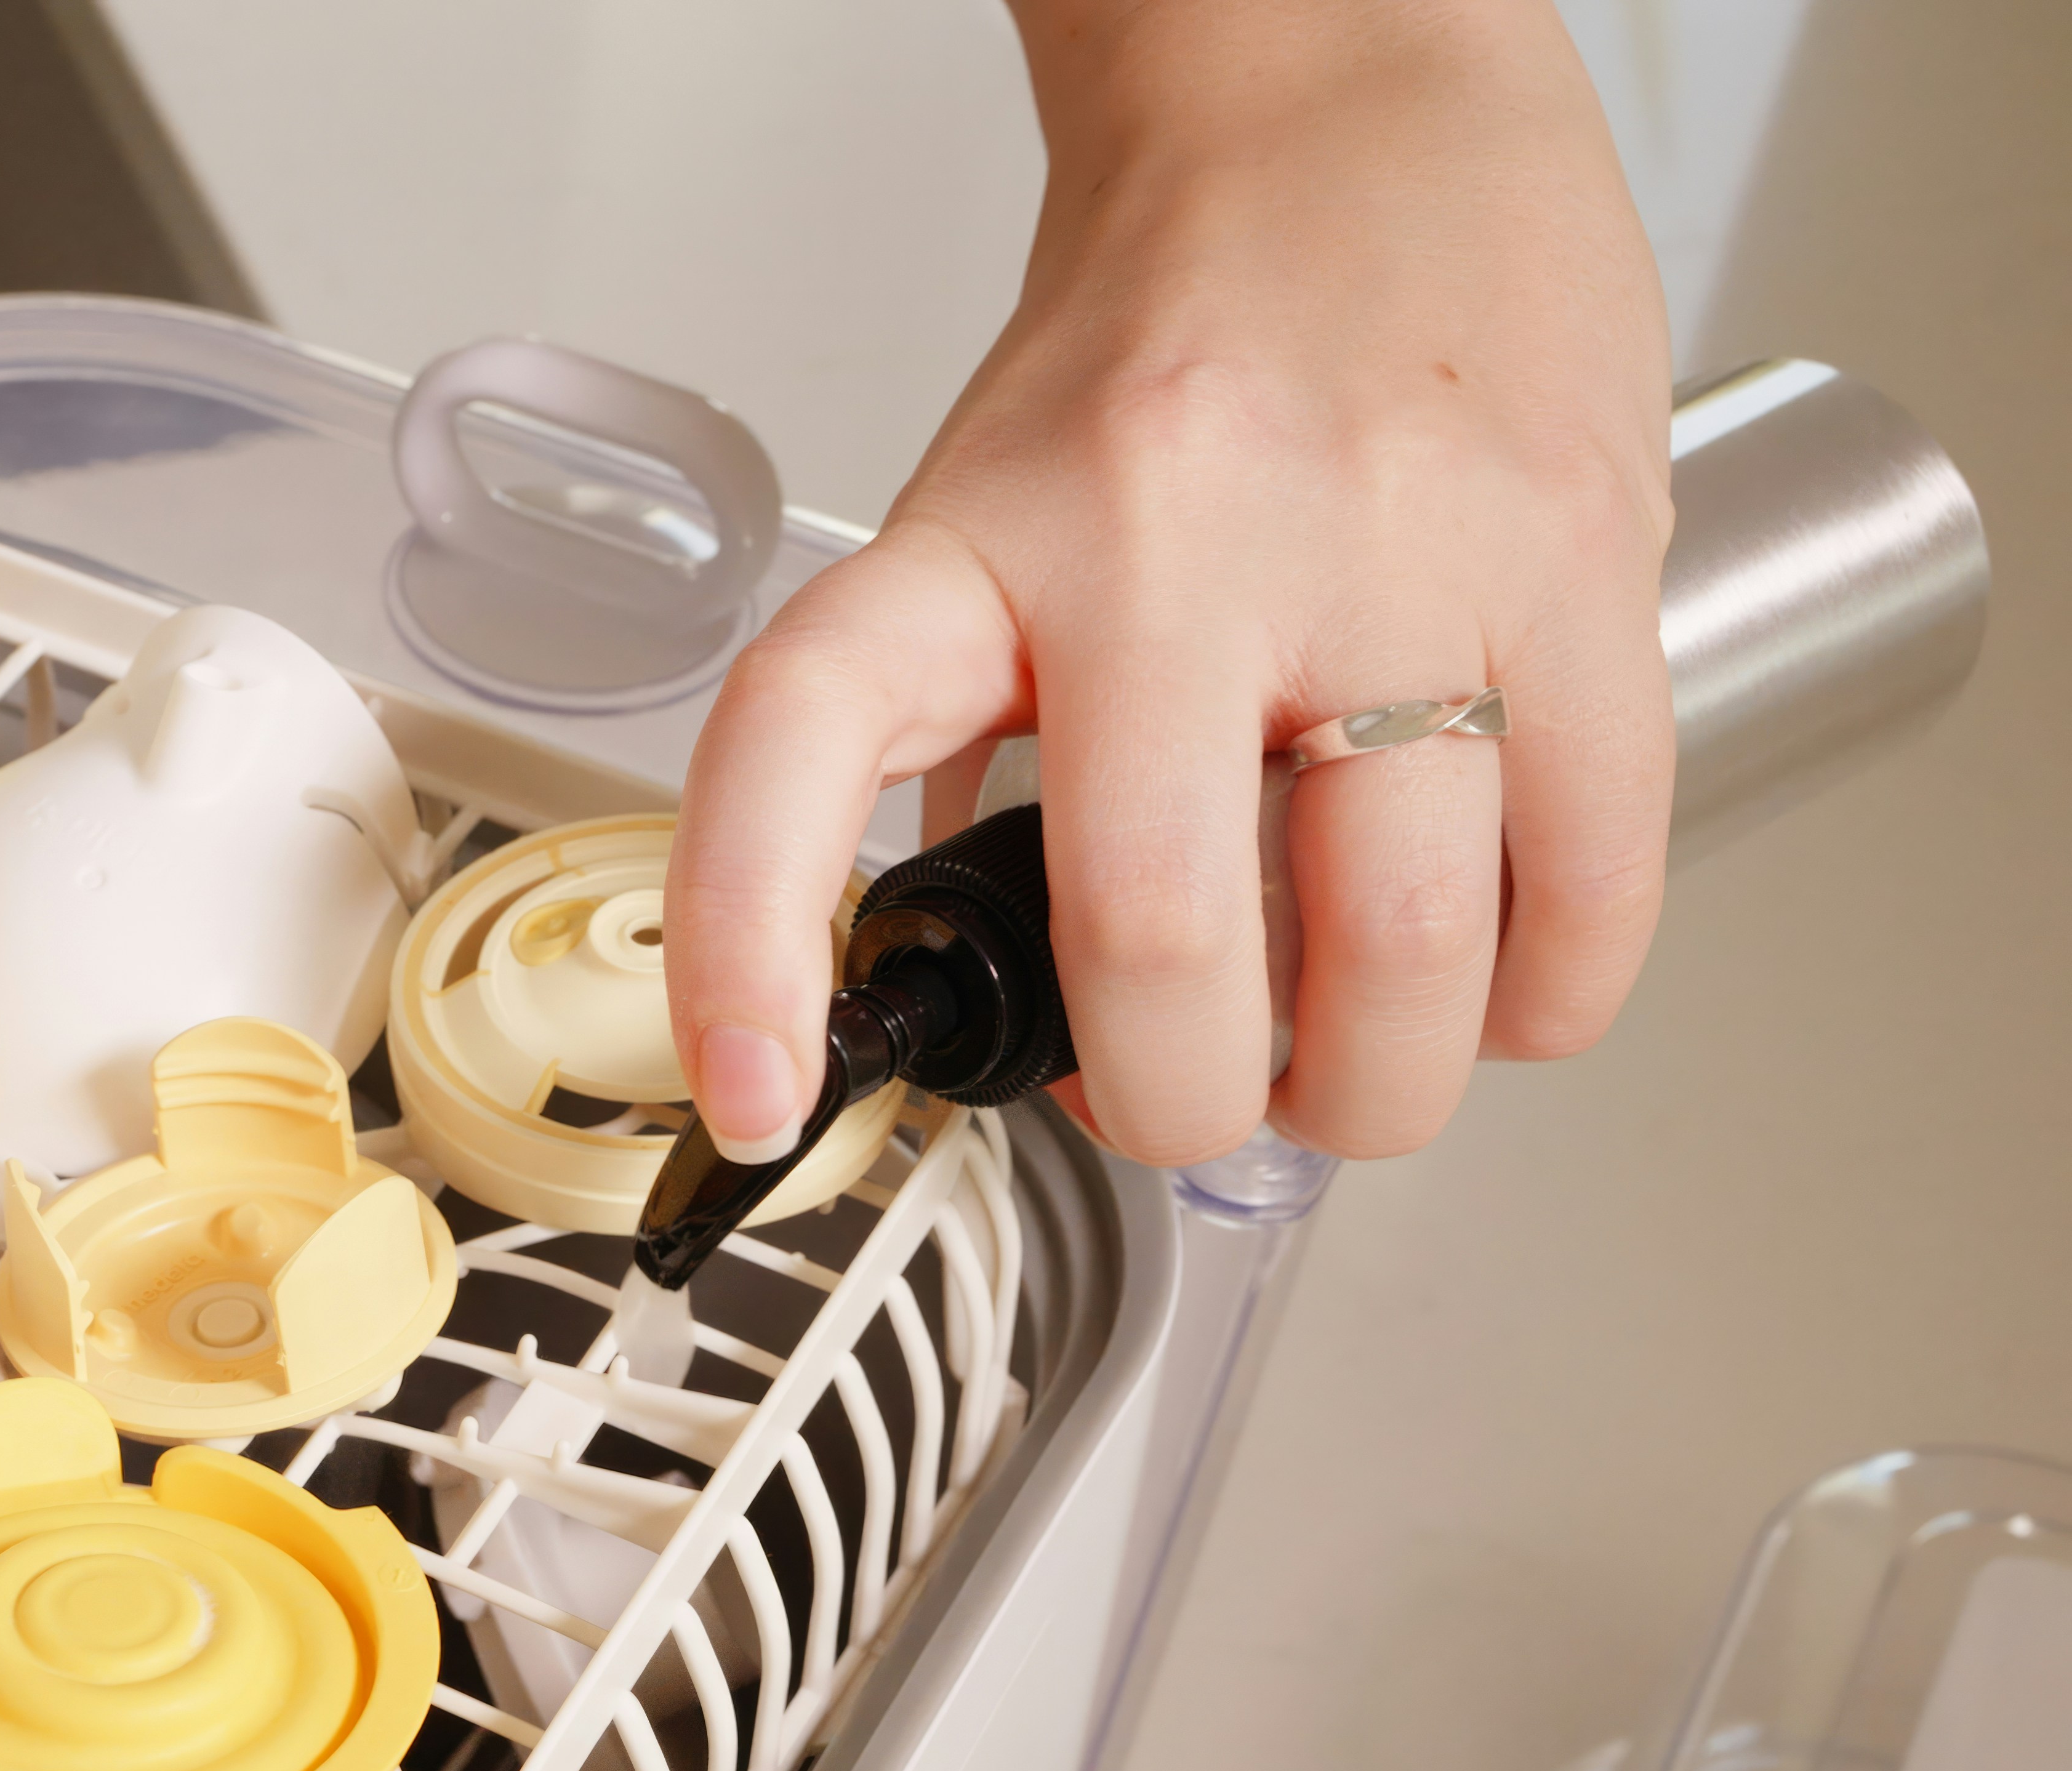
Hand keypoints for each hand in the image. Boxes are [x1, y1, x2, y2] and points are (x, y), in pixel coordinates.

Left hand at [662, 0, 1674, 1165]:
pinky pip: (1583, 881)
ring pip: (1398, 953)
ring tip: (1348, 1066)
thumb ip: (964, 733)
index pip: (801, 740)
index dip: (749, 945)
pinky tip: (1492, 985)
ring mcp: (1396, 557)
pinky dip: (1537, 998)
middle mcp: (1175, 546)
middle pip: (1162, 945)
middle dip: (1173, 1107)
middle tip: (1183, 1098)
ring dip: (1370, 1085)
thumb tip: (968, 965)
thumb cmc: (1171, 331)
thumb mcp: (992, 517)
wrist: (1345, 98)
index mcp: (984, 541)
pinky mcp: (1582, 561)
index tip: (754, 1094)